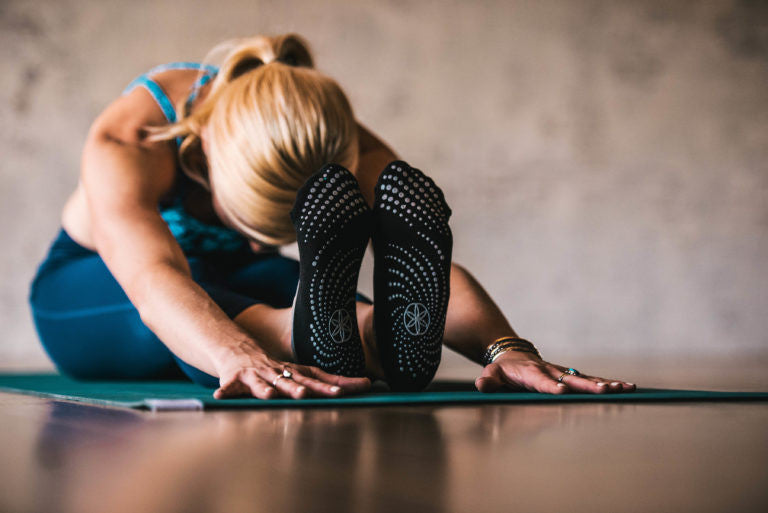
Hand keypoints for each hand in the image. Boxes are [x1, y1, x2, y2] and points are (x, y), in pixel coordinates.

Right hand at [212, 342, 370, 399]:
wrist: (239, 351)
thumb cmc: (276, 369)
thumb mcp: (301, 374)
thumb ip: (329, 381)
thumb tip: (368, 384)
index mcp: (296, 373)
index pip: (320, 377)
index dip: (336, 383)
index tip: (357, 387)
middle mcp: (279, 372)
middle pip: (293, 382)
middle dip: (301, 389)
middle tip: (307, 395)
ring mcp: (257, 375)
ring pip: (262, 384)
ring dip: (266, 390)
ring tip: (270, 396)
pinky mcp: (235, 379)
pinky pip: (230, 386)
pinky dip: (226, 391)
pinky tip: (220, 397)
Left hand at [475, 350, 635, 393]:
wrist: (513, 354)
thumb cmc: (502, 370)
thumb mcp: (490, 374)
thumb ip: (487, 381)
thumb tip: (482, 385)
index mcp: (531, 374)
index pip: (542, 382)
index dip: (551, 387)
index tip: (562, 391)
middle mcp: (551, 372)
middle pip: (571, 380)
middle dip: (588, 386)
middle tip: (606, 391)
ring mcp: (564, 373)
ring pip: (586, 378)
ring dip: (606, 384)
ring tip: (625, 388)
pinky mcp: (572, 376)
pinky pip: (592, 379)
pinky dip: (609, 383)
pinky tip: (627, 387)